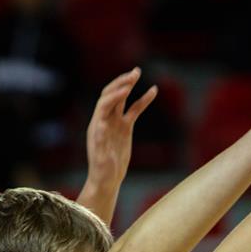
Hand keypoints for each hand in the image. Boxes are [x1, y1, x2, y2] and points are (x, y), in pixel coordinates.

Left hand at [84, 67, 157, 191]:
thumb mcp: (100, 158)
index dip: (115, 95)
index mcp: (97, 125)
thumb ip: (100, 142)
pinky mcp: (125, 127)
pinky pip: (134, 109)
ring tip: (137, 72)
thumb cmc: (102, 171)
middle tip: (134, 73)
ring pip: (121, 98)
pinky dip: (143, 100)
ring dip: (129, 85)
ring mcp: (115, 122)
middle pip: (111, 95)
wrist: (107, 180)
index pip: (104, 103)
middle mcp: (104, 120)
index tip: (128, 89)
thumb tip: (99, 126)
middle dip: (121, 83)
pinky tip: (154, 91)